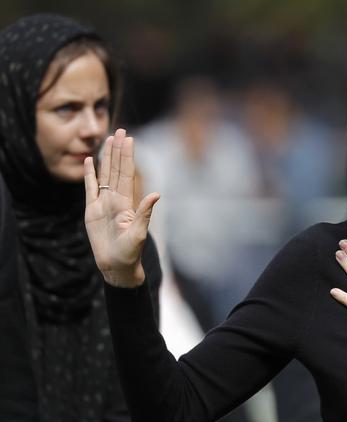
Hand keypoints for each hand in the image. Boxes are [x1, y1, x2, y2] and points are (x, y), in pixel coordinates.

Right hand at [84, 128, 159, 286]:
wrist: (116, 266)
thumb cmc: (130, 253)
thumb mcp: (139, 233)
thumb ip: (145, 213)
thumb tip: (157, 194)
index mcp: (127, 202)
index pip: (127, 173)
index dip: (128, 156)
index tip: (129, 138)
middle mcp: (116, 199)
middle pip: (116, 169)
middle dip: (118, 150)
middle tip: (120, 130)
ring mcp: (103, 203)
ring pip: (104, 175)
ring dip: (106, 158)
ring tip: (108, 140)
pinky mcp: (92, 210)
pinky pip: (90, 188)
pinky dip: (90, 174)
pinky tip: (90, 161)